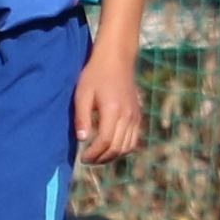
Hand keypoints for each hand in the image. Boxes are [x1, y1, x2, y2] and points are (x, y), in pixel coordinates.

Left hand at [72, 40, 145, 164]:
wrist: (117, 59)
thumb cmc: (95, 74)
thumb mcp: (82, 93)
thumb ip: (82, 117)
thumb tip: (82, 139)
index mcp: (113, 109)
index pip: (105, 141)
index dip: (93, 153)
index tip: (82, 157)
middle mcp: (127, 115)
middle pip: (117, 147)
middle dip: (101, 158)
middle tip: (88, 160)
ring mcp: (135, 116)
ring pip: (127, 147)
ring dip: (112, 156)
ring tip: (98, 156)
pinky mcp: (138, 115)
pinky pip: (133, 140)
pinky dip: (122, 148)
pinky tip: (110, 147)